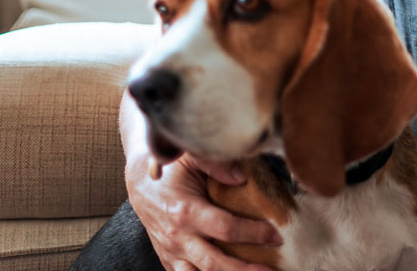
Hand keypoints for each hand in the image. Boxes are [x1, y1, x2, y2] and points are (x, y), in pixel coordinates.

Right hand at [126, 153, 281, 270]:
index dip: (254, 233)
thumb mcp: (191, 158)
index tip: (277, 235)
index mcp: (185, 211)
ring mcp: (171, 250)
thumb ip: (216, 164)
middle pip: (214, 262)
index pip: (226, 228)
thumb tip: (242, 177)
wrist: (140, 181)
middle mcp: (177, 236)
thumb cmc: (171, 168)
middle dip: (245, 270)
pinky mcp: (168, 257)